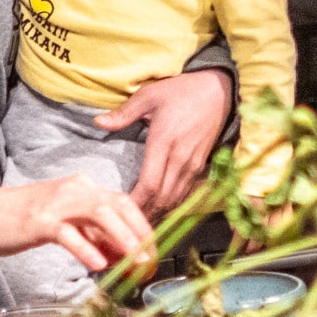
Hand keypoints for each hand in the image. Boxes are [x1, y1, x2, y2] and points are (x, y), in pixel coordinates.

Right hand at [0, 176, 157, 277]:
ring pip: (100, 214)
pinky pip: (68, 233)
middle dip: (141, 235)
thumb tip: (120, 254)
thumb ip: (92, 234)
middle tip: (151, 262)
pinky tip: (97, 264)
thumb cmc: (22, 221)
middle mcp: (75, 189)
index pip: (125, 203)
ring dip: (123, 239)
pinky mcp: (38, 220)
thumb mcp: (65, 224)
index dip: (144, 228)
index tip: (155, 253)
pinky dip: (86, 248)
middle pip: (119, 206)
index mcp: (84, 188)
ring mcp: (56, 203)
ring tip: (136, 263)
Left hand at [112, 67, 237, 212]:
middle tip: (124, 225)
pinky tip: (159, 211)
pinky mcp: (201, 166)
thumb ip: (124, 113)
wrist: (218, 90)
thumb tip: (98, 123)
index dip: (136, 203)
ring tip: (139, 224)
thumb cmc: (182, 91)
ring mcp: (193, 164)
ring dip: (158, 214)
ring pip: (175, 200)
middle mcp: (180, 158)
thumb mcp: (149, 95)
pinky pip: (185, 193)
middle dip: (144, 215)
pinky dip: (171, 206)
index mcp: (164, 142)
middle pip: (162, 199)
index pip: (150, 184)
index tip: (119, 211)